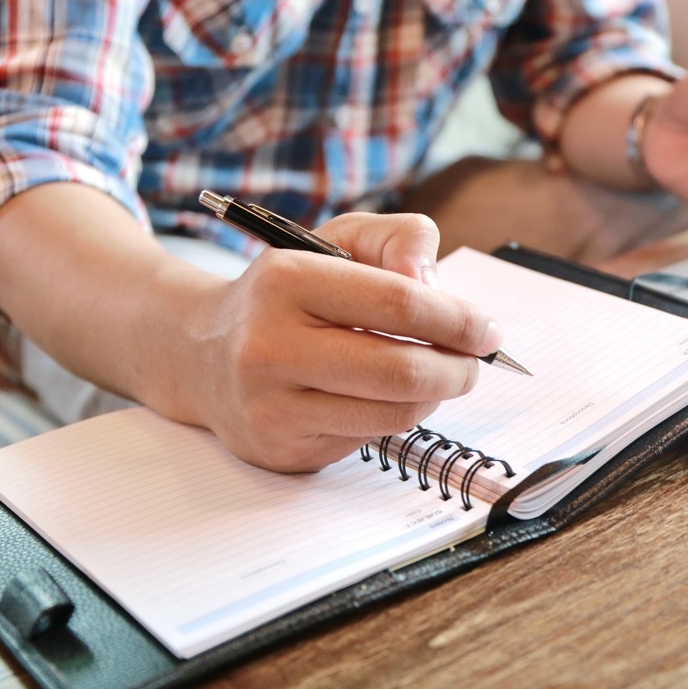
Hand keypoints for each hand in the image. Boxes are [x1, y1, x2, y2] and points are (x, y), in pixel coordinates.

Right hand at [180, 212, 504, 472]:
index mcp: (285, 281)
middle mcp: (269, 347)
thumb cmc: (284, 295)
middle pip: (402, 371)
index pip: (399, 302)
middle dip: (458, 368)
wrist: (200, 355)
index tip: (486, 329)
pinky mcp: (281, 448)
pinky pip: (368, 438)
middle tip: (472, 361)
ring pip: (393, 413)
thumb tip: (434, 286)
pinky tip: (379, 395)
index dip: (458, 319)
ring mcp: (272, 406)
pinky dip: (390, 416)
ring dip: (433, 396)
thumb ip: (400, 240)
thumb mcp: (337, 241)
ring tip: (433, 374)